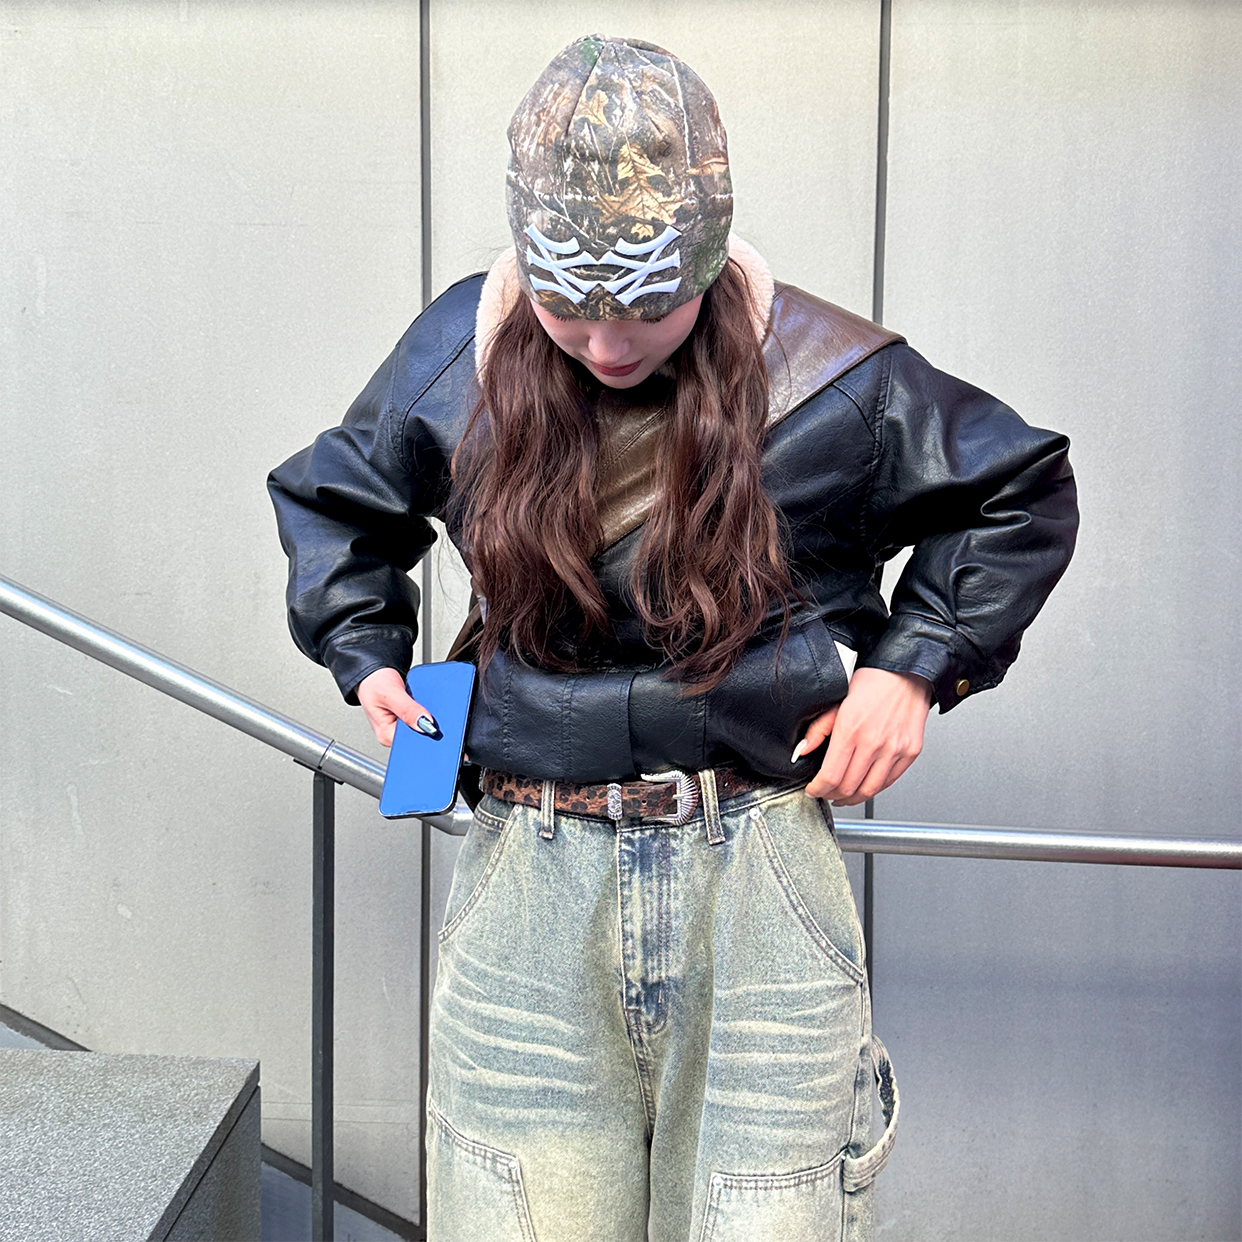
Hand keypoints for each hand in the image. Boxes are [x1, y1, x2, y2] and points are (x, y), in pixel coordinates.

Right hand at [357, 667, 437, 747]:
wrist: (372, 674)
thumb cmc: (373, 683)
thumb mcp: (390, 694)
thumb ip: (408, 710)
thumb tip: (425, 725)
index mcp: (386, 735)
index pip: (413, 740)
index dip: (424, 729)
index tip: (427, 715)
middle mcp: (393, 734)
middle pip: (419, 734)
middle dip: (424, 720)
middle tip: (416, 702)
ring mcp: (400, 727)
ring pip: (422, 725)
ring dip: (424, 713)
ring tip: (412, 700)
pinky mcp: (406, 720)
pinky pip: (421, 718)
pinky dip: (423, 708)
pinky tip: (415, 701)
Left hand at [797, 668, 933, 804]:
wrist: (906, 673)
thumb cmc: (872, 683)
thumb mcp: (836, 701)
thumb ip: (818, 729)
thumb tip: (802, 751)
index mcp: (851, 729)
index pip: (830, 776)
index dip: (818, 789)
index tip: (813, 790)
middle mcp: (874, 742)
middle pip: (849, 787)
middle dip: (832, 795)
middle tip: (826, 792)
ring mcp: (894, 749)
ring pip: (870, 790)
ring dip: (852, 799)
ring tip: (843, 795)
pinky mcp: (910, 752)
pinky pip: (889, 782)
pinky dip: (873, 789)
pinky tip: (863, 785)